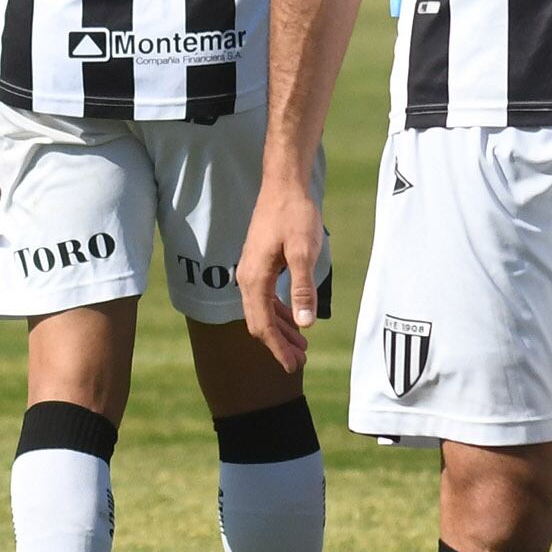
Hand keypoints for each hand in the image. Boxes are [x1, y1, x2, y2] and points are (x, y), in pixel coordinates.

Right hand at [238, 179, 330, 370]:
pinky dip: (279, 312)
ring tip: (301, 345)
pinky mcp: (260, 263)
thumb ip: (302, 288)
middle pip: (258, 321)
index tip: (292, 366)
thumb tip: (304, 325)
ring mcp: (251, 270)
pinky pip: (265, 297)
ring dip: (280, 330)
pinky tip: (294, 318)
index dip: (276, 348)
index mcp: (254, 278)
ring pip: (262, 310)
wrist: (284, 185)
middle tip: (300, 361)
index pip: (262, 324)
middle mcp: (247, 277)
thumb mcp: (304, 252)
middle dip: (278, 344)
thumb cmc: (295, 216)